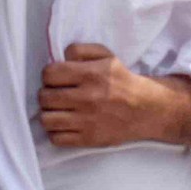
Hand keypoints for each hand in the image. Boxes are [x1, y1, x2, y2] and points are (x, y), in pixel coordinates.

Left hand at [39, 43, 159, 148]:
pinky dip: (57, 132)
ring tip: (58, 111)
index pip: (49, 74)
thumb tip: (61, 57)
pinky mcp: (88, 139)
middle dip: (47, 94)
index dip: (50, 76)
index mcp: (91, 75)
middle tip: (57, 95)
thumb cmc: (122, 81)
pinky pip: (56, 138)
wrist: (145, 109)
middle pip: (44, 97)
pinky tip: (65, 125)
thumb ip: (81, 50)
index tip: (57, 79)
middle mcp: (88, 98)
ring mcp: (87, 121)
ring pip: (46, 119)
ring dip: (49, 114)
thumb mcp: (107, 56)